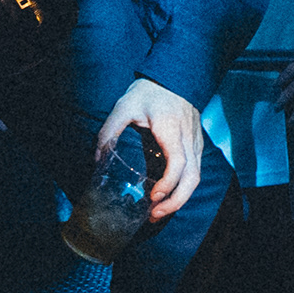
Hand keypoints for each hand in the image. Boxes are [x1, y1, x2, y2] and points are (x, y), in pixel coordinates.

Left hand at [98, 77, 210, 219]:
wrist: (174, 77)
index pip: (178, 162)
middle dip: (176, 201)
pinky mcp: (196, 145)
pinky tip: (167, 197)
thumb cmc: (148, 92)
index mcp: (170, 128)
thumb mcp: (123, 107)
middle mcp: (188, 138)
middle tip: (155, 215)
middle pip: (193, 177)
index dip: (168, 183)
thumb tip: (97, 160)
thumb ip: (109, 132)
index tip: (153, 196)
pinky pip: (195, 171)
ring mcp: (195, 142)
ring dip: (180, 198)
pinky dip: (183, 189)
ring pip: (196, 177)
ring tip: (158, 212)